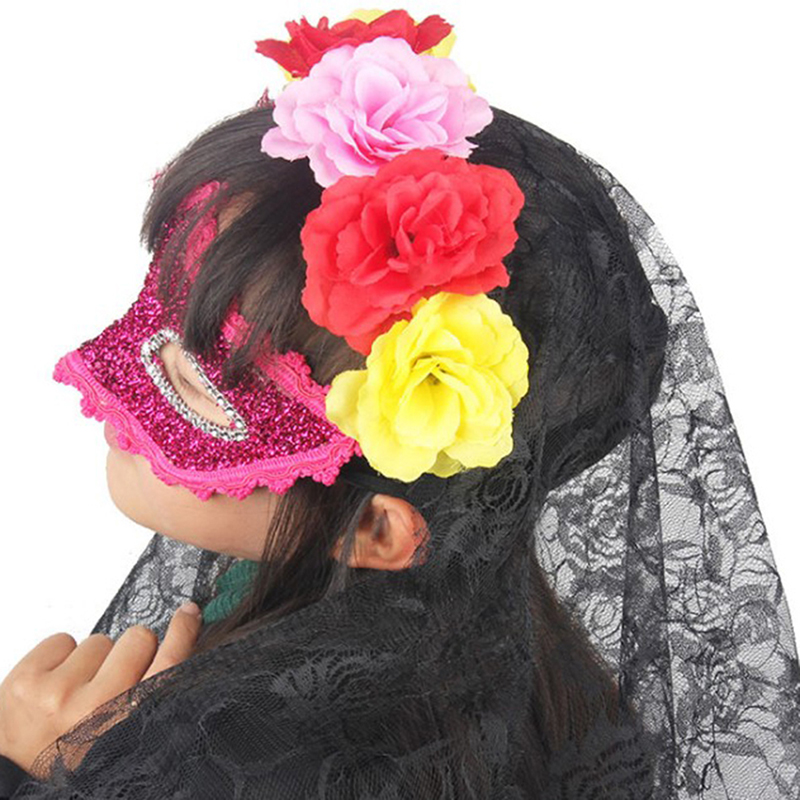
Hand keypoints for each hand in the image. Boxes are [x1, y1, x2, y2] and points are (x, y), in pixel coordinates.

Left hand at [0, 602, 202, 775]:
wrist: (16, 769)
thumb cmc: (73, 750)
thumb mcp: (124, 730)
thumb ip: (147, 693)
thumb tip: (168, 644)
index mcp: (127, 723)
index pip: (168, 665)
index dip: (182, 633)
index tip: (188, 613)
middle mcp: (96, 709)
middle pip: (138, 638)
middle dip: (128, 651)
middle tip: (109, 679)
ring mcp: (59, 693)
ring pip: (98, 640)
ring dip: (88, 661)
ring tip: (73, 693)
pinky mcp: (27, 679)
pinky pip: (62, 639)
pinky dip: (58, 657)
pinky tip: (52, 685)